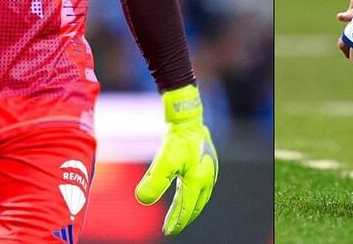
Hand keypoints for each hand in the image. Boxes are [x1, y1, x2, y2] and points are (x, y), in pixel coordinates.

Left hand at [136, 84, 218, 235]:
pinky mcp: (207, 163)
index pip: (186, 209)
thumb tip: (143, 199)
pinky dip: (194, 195)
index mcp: (198, 181)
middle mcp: (207, 178)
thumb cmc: (178, 140)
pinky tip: (187, 194)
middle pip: (196, 205)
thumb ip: (154, 183)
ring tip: (180, 215)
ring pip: (201, 197)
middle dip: (184, 218)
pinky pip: (201, 186)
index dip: (176, 222)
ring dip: (190, 208)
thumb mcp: (163, 161)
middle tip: (173, 227)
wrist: (188, 119)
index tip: (168, 231)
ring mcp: (209, 170)